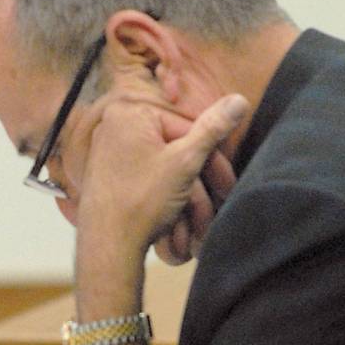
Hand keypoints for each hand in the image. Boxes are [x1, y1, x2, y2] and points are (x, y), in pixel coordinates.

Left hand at [77, 93, 246, 263]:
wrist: (107, 245)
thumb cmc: (142, 201)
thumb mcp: (185, 162)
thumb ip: (212, 129)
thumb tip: (238, 100)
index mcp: (129, 113)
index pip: (186, 128)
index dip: (211, 158)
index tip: (226, 184)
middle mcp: (113, 126)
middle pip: (172, 145)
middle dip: (199, 176)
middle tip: (219, 199)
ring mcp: (106, 151)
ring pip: (161, 165)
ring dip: (185, 191)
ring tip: (196, 216)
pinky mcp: (105, 175)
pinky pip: (143, 177)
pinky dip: (162, 194)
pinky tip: (175, 216)